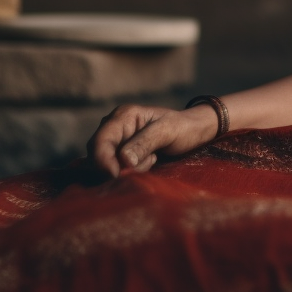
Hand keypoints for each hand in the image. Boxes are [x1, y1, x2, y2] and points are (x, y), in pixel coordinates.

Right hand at [87, 103, 219, 178]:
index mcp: (123, 116)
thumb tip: (123, 160)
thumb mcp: (167, 131)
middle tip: (148, 163)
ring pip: (107, 164)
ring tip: (153, 159)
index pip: (100, 140)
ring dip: (127, 169)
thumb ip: (145, 142)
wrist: (194, 132)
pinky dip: (130, 171)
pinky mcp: (121, 154)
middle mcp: (114, 127)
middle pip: (98, 154)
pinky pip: (115, 169)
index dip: (102, 160)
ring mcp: (117, 141)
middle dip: (118, 166)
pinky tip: (151, 162)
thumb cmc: (183, 127)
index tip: (116, 175)